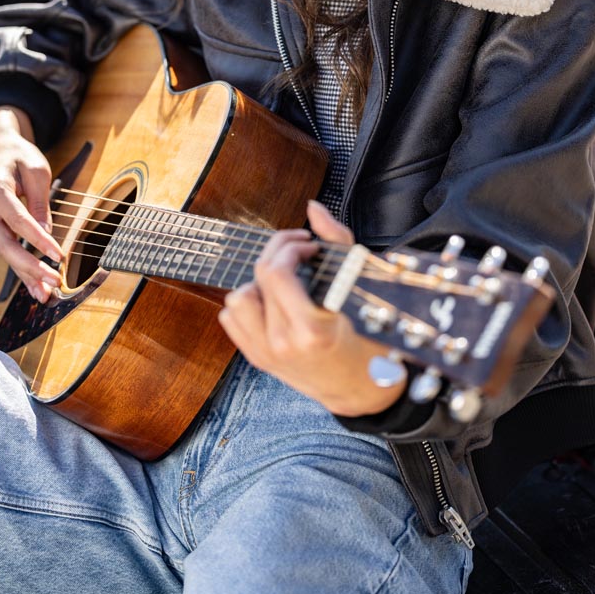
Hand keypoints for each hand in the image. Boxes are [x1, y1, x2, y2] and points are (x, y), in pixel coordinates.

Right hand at [0, 107, 62, 302]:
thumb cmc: (18, 156)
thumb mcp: (36, 169)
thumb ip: (41, 201)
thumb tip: (46, 233)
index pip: (18, 220)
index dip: (39, 240)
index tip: (59, 256)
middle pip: (5, 244)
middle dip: (30, 266)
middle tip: (53, 281)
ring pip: (5, 252)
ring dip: (25, 274)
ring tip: (44, 295)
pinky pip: (6, 250)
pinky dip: (20, 268)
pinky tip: (33, 287)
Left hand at [218, 200, 406, 416]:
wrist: (357, 385)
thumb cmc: (365, 333)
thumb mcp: (357, 287)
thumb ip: (336, 239)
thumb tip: (311, 208)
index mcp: (310, 329)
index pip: (276, 271)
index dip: (290, 246)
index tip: (309, 246)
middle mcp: (283, 343)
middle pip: (259, 277)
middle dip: (279, 252)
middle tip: (299, 252)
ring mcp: (265, 353)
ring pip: (237, 296)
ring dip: (259, 282)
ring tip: (285, 283)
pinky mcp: (256, 358)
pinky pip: (230, 318)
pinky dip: (248, 303)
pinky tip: (272, 302)